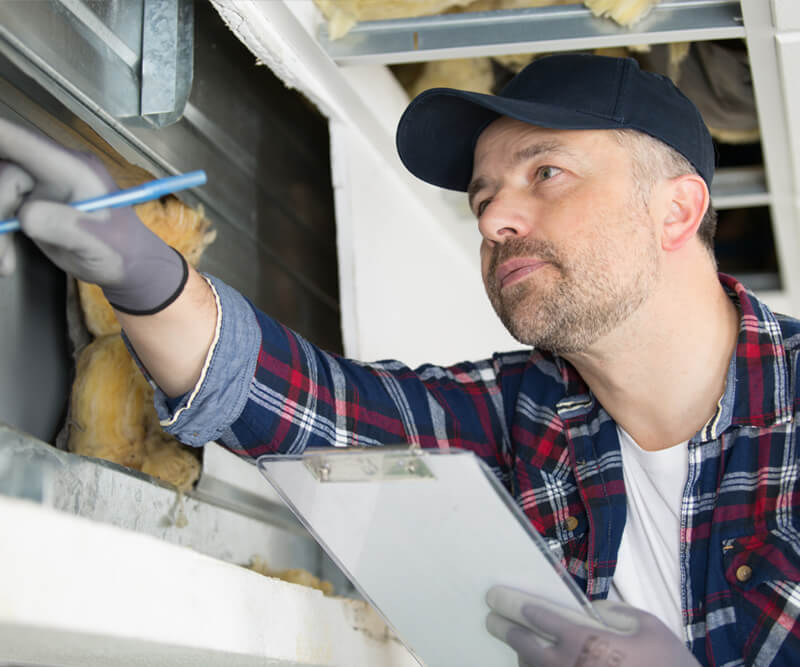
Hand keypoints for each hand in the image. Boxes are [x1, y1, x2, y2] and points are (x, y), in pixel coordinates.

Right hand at [0, 118, 185, 313]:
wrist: (129, 266)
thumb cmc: (122, 250)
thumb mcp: (96, 240)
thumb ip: (62, 225)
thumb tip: (25, 216)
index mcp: (74, 170)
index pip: (26, 143)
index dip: (0, 135)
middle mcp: (54, 172)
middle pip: (4, 174)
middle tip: (0, 246)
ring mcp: (41, 188)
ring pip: (0, 197)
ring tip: (4, 264)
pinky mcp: (32, 206)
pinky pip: (3, 214)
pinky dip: (0, 237)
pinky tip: (6, 262)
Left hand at [486, 585, 700, 666]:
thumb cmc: (670, 666)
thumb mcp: (650, 628)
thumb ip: (618, 612)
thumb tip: (594, 609)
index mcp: (587, 641)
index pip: (540, 618)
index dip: (516, 605)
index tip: (498, 599)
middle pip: (526, 645)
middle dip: (504, 629)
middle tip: (490, 620)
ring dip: (521, 658)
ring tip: (517, 647)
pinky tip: (533, 665)